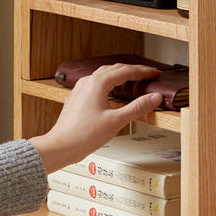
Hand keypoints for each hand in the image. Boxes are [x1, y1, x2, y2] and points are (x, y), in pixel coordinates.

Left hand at [29, 63, 162, 173]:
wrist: (60, 146)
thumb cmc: (83, 135)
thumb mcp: (116, 121)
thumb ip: (137, 108)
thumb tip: (154, 98)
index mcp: (98, 83)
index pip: (126, 71)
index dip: (143, 72)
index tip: (155, 74)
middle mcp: (88, 82)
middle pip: (115, 69)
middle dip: (133, 70)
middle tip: (148, 75)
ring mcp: (81, 89)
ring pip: (104, 74)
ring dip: (120, 74)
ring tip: (133, 79)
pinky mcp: (77, 97)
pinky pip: (95, 82)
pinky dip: (109, 82)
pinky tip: (112, 91)